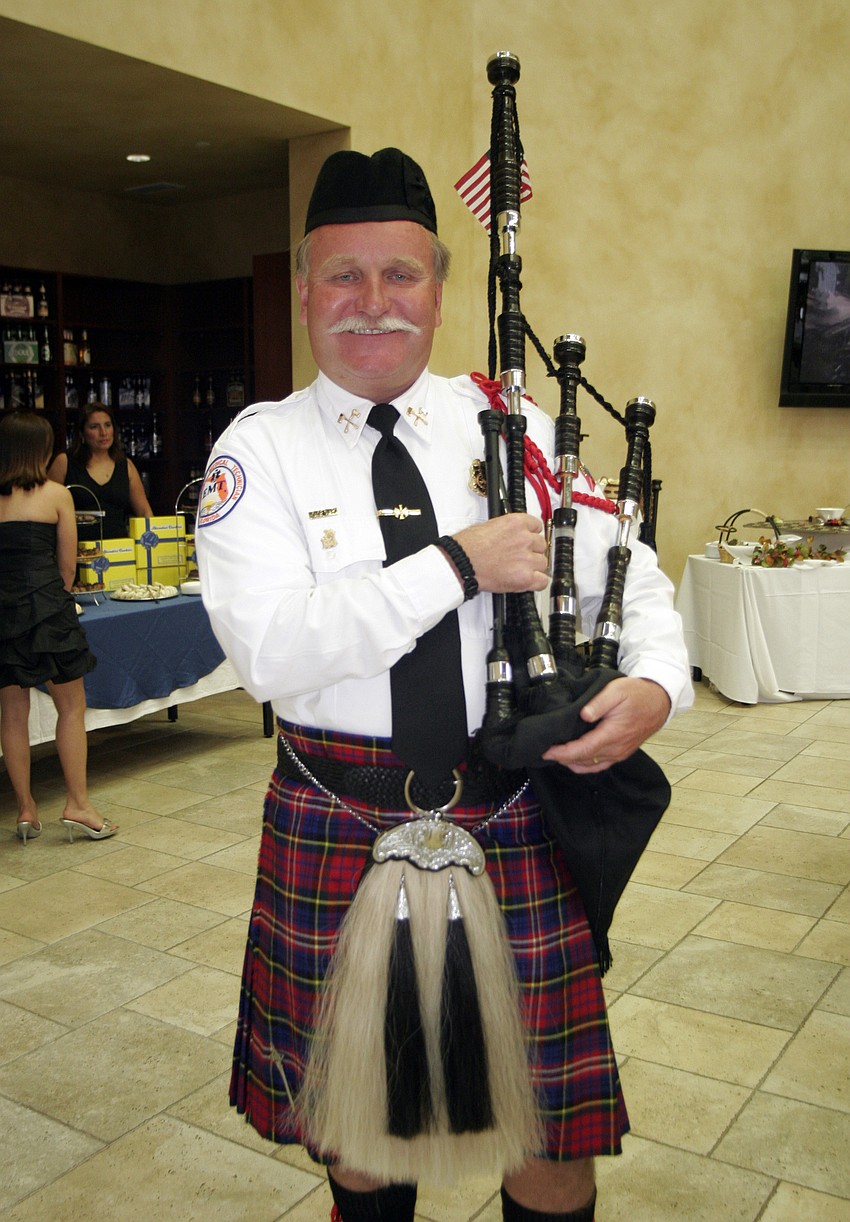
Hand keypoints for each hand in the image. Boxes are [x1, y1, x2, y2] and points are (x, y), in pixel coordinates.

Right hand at [454, 514, 547, 592]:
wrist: (460, 563)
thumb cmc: (467, 547)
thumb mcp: (489, 526)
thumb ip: (507, 530)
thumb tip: (512, 535)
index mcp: (516, 523)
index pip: (537, 526)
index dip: (532, 535)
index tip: (528, 540)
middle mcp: (524, 539)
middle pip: (541, 545)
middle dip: (532, 551)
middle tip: (519, 557)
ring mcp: (526, 559)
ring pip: (543, 563)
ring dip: (533, 567)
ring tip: (518, 570)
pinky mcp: (525, 577)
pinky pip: (543, 581)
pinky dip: (536, 582)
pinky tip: (527, 581)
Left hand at [542, 677, 670, 772]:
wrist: (659, 701)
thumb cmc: (637, 694)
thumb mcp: (616, 690)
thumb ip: (598, 703)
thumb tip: (584, 715)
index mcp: (612, 734)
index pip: (582, 750)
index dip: (562, 753)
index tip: (546, 751)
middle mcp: (616, 748)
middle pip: (583, 760)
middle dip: (562, 758)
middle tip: (544, 751)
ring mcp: (619, 753)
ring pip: (590, 766)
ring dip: (571, 762)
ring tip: (556, 754)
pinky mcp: (621, 753)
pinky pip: (599, 765)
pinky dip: (584, 765)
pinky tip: (574, 760)